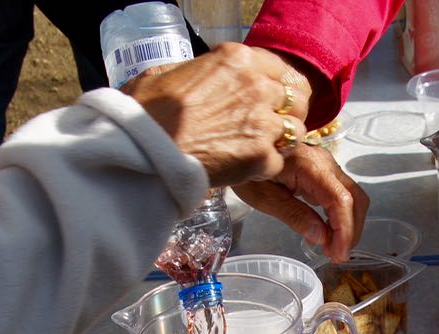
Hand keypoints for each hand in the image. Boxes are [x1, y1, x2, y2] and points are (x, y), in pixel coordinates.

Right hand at [128, 43, 310, 186]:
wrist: (143, 151)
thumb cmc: (145, 113)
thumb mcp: (167, 73)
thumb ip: (197, 71)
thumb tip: (197, 77)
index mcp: (236, 59)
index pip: (280, 69)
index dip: (277, 87)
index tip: (271, 100)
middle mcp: (256, 86)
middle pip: (294, 99)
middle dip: (284, 114)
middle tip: (268, 128)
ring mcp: (261, 122)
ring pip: (295, 132)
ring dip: (281, 142)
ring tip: (259, 150)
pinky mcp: (261, 156)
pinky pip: (279, 162)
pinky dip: (264, 169)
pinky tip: (245, 169)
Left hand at [232, 144, 368, 261]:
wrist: (242, 148)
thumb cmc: (248, 171)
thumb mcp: (264, 198)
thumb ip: (294, 216)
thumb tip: (321, 237)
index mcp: (310, 166)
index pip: (341, 199)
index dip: (344, 229)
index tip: (339, 254)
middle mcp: (325, 163)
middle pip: (355, 198)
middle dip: (351, 230)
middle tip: (337, 256)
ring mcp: (326, 166)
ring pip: (352, 197)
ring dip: (347, 225)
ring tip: (331, 249)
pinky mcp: (323, 173)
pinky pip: (340, 195)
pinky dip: (338, 217)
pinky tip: (325, 234)